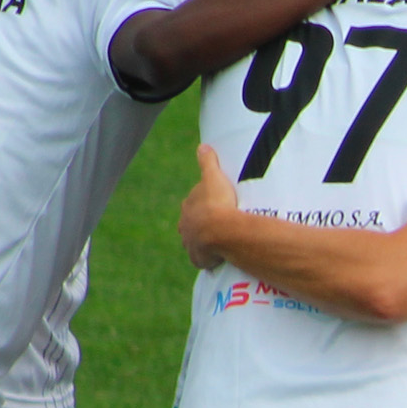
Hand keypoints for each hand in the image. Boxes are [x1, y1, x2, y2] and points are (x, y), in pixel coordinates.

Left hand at [179, 144, 240, 269]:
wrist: (221, 231)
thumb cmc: (218, 203)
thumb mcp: (214, 177)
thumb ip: (208, 162)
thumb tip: (202, 147)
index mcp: (187, 208)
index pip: (192, 205)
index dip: (202, 205)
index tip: (214, 205)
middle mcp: (185, 227)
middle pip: (191, 226)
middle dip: (200, 225)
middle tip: (217, 224)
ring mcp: (191, 245)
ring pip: (195, 244)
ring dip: (204, 243)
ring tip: (218, 242)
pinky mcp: (199, 260)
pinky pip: (203, 260)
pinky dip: (208, 259)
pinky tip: (217, 258)